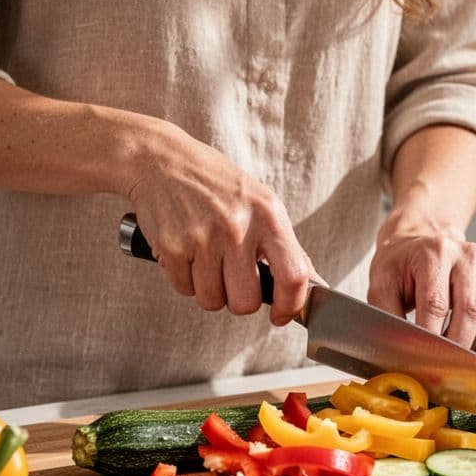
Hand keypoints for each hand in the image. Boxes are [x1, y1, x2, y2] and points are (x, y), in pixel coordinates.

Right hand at [123, 120, 312, 325]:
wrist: (161, 160)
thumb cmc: (216, 184)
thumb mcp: (261, 203)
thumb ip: (285, 246)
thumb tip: (314, 285)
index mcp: (268, 215)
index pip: (293, 276)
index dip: (289, 306)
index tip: (280, 315)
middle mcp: (237, 227)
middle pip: (246, 302)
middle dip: (239, 300)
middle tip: (232, 279)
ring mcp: (202, 238)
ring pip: (212, 300)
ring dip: (209, 290)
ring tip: (207, 260)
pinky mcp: (172, 247)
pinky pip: (184, 290)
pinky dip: (185, 279)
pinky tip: (187, 252)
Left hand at [368, 223, 475, 351]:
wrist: (421, 241)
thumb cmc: (400, 265)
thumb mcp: (381, 283)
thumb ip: (387, 315)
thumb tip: (398, 349)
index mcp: (434, 253)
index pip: (436, 304)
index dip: (429, 337)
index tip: (421, 360)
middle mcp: (466, 257)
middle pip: (471, 310)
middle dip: (456, 347)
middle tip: (440, 366)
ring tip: (455, 353)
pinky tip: (471, 340)